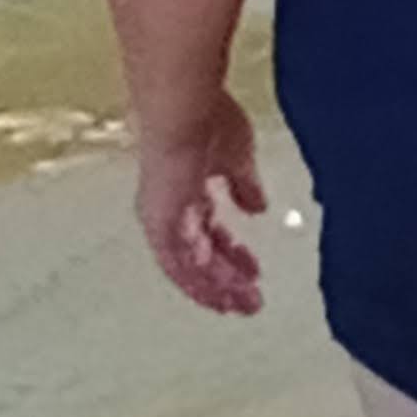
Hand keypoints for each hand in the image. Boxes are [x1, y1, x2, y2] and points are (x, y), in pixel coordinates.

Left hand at [135, 96, 266, 313]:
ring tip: (245, 305)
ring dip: (217, 288)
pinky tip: (224, 293)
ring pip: (188, 266)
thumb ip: (244, 184)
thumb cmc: (207, 121)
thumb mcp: (237, 157)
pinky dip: (200, 280)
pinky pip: (179, 264)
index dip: (230, 254)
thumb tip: (257, 205)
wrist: (181, 112)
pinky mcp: (159, 224)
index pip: (208, 230)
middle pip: (198, 255)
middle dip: (227, 280)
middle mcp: (170, 207)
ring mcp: (162, 217)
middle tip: (251, 301)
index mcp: (186, 189)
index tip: (253, 271)